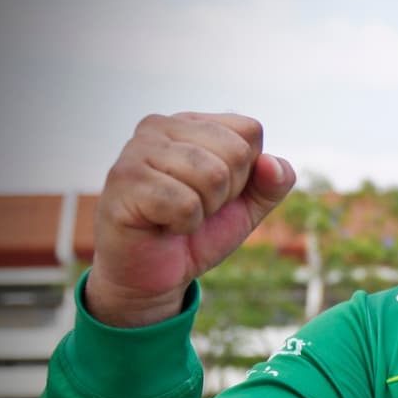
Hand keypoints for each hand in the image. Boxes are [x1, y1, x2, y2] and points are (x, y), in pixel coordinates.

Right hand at [86, 112, 295, 326]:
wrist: (151, 274)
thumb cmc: (196, 233)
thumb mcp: (248, 208)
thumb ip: (273, 183)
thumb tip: (272, 163)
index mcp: (191, 123)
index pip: (250, 131)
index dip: (246, 173)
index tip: (216, 192)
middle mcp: (160, 126)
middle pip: (236, 152)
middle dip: (227, 193)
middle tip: (194, 207)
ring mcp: (137, 149)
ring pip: (213, 175)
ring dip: (205, 210)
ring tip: (177, 215)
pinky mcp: (124, 179)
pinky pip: (185, 203)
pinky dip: (184, 224)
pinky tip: (161, 224)